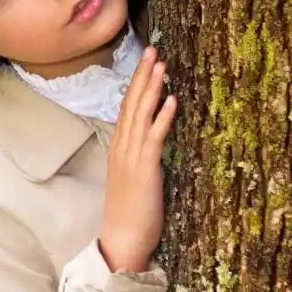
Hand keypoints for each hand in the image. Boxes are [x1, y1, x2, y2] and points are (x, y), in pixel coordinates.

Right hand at [98, 46, 176, 272]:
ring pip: (141, 115)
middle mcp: (122, 148)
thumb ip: (140, 158)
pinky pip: (154, 137)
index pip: (126, 109)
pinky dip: (162, 117)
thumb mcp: (133, 180)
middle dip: (143, 76)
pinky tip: (172, 100)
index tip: (146, 62)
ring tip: (161, 64)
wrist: (121, 241)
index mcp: (119, 149)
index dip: (136, 84)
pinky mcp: (145, 169)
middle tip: (152, 49)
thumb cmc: (130, 215)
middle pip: (131, 104)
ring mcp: (131, 158)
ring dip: (152, 88)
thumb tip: (152, 143)